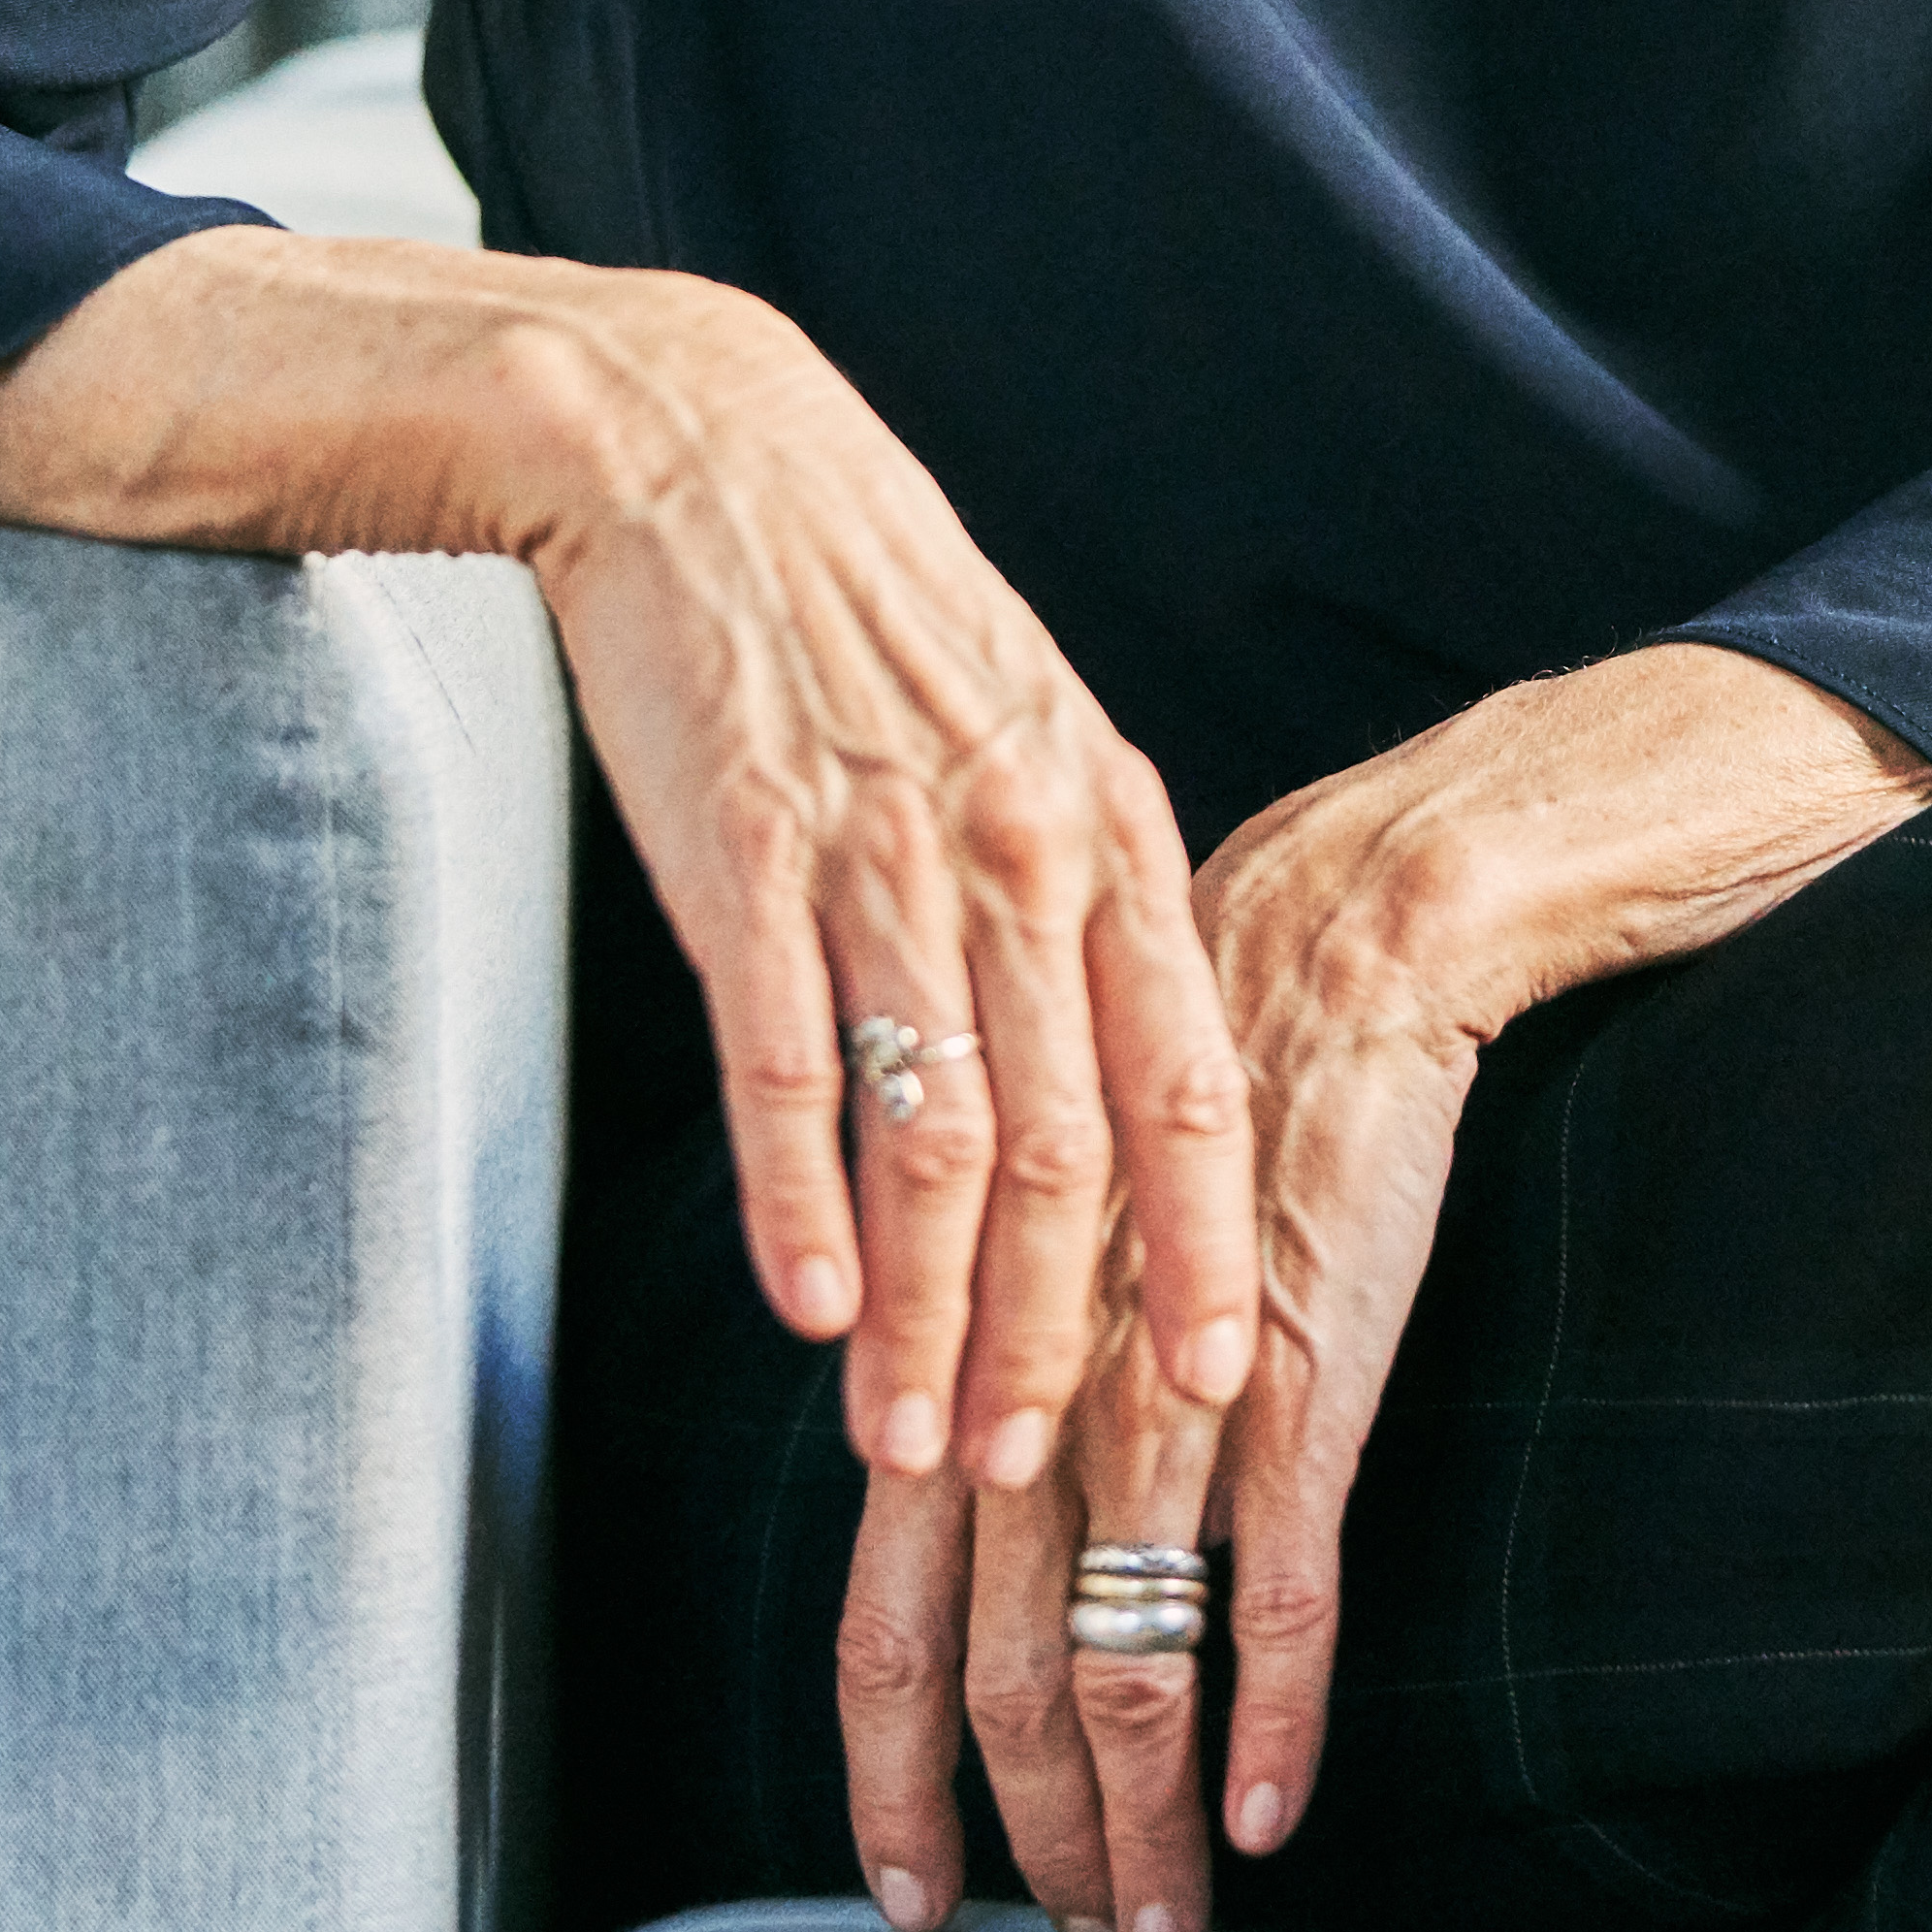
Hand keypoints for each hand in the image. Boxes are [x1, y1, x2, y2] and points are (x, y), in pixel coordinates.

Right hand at [512, 259, 1258, 1486]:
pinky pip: (789, 1062)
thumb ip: (1064, 877)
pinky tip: (809, 1312)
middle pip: (1063, 1146)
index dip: (1205, 1244)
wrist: (706, 454)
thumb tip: (1099, 1050)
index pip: (1186, 1075)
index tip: (1225, 1387)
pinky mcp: (743, 856)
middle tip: (1035, 1477)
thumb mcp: (1017, 721)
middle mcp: (1013, 845)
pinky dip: (802, 1203)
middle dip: (1055, 1335)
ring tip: (905, 1444)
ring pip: (932, 1135)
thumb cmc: (866, 602)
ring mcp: (880, 852)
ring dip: (922, 1315)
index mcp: (1099, 818)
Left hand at [837, 641, 1931, 1931]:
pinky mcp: (1306, 1376)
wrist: (1335, 935)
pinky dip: (1275, 1721)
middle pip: (991, 1672)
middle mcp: (1045, 1389)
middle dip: (1019, 1841)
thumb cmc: (1185, 1069)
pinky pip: (1279, 1592)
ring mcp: (1172, 1393)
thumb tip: (942, 1485)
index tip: (909, 1885)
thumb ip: (988, 1348)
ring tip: (1168, 1929)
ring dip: (1141, 1823)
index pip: (883, 1606)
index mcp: (971, 1350)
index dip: (885, 1765)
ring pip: (1123, 1664)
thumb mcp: (1041, 1209)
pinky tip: (1280, 1812)